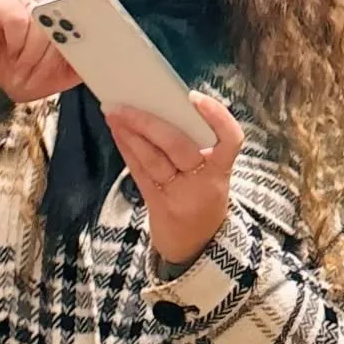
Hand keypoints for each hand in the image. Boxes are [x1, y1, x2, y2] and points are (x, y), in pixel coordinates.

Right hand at [0, 0, 81, 104]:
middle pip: (65, 22)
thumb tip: (100, 51)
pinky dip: (15, 40)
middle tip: (36, 68)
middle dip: (50, 55)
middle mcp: (52, 5)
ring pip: (41, 23)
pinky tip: (9, 46)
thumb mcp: (62, 74)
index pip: (89, 19)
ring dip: (30, 52)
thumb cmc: (29, 76)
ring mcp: (29, 0)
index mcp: (71, 20)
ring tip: (20, 60)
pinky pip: (18, 18)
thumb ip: (83, 60)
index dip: (85, 35)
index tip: (78, 52)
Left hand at [107, 91, 244, 266]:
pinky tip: (117, 132)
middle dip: (150, 122)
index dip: (217, 116)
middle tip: (127, 104)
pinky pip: (140, 172)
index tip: (194, 97)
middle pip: (178, 146)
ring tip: (113, 114)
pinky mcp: (157, 203)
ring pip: (153, 159)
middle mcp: (203, 181)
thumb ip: (201, 145)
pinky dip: (127, 149)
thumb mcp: (215, 174)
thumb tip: (169, 104)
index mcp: (222, 169)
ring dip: (131, 134)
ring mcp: (179, 194)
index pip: (230, 139)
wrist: (197, 245)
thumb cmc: (204, 195)